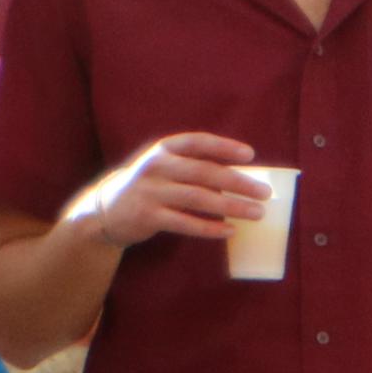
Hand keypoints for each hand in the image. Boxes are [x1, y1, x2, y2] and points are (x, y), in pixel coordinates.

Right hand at [67, 133, 263, 249]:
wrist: (106, 209)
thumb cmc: (151, 186)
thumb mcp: (166, 168)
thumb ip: (196, 167)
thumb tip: (244, 179)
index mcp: (163, 150)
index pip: (196, 142)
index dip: (223, 146)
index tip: (250, 155)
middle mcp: (156, 167)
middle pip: (203, 172)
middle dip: (237, 182)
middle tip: (265, 193)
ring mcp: (150, 191)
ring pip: (197, 198)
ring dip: (231, 207)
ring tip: (257, 213)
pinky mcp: (148, 216)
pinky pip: (185, 223)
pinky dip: (209, 228)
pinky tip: (230, 230)